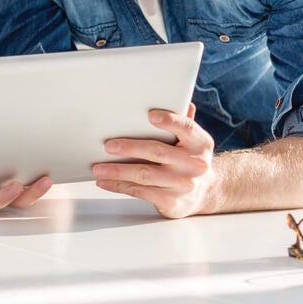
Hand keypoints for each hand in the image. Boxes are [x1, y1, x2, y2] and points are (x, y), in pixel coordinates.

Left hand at [91, 103, 215, 218]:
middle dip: (130, 148)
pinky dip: (119, 186)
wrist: (204, 193)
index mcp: (200, 144)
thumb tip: (179, 101)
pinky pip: (140, 192)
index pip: (186, 128)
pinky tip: (105, 181)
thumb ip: (183, 123)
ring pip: (144, 175)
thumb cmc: (189, 161)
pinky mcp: (171, 201)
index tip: (150, 115)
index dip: (170, 121)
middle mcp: (195, 164)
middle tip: (108, 145)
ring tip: (98, 167)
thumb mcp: (192, 142)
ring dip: (118, 171)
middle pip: (158, 152)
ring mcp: (183, 184)